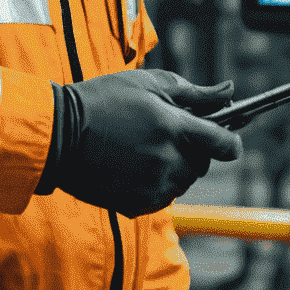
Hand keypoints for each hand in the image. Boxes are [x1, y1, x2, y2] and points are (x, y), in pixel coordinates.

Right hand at [57, 70, 242, 216]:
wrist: (59, 134)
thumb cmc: (104, 100)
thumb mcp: (151, 84)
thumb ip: (195, 92)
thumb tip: (230, 91)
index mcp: (175, 128)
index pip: (225, 145)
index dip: (231, 141)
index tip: (227, 138)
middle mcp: (168, 161)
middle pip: (202, 163)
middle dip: (194, 149)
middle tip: (166, 132)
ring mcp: (152, 186)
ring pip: (182, 181)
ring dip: (174, 167)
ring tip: (144, 147)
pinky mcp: (136, 204)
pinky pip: (162, 197)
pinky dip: (156, 183)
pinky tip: (134, 165)